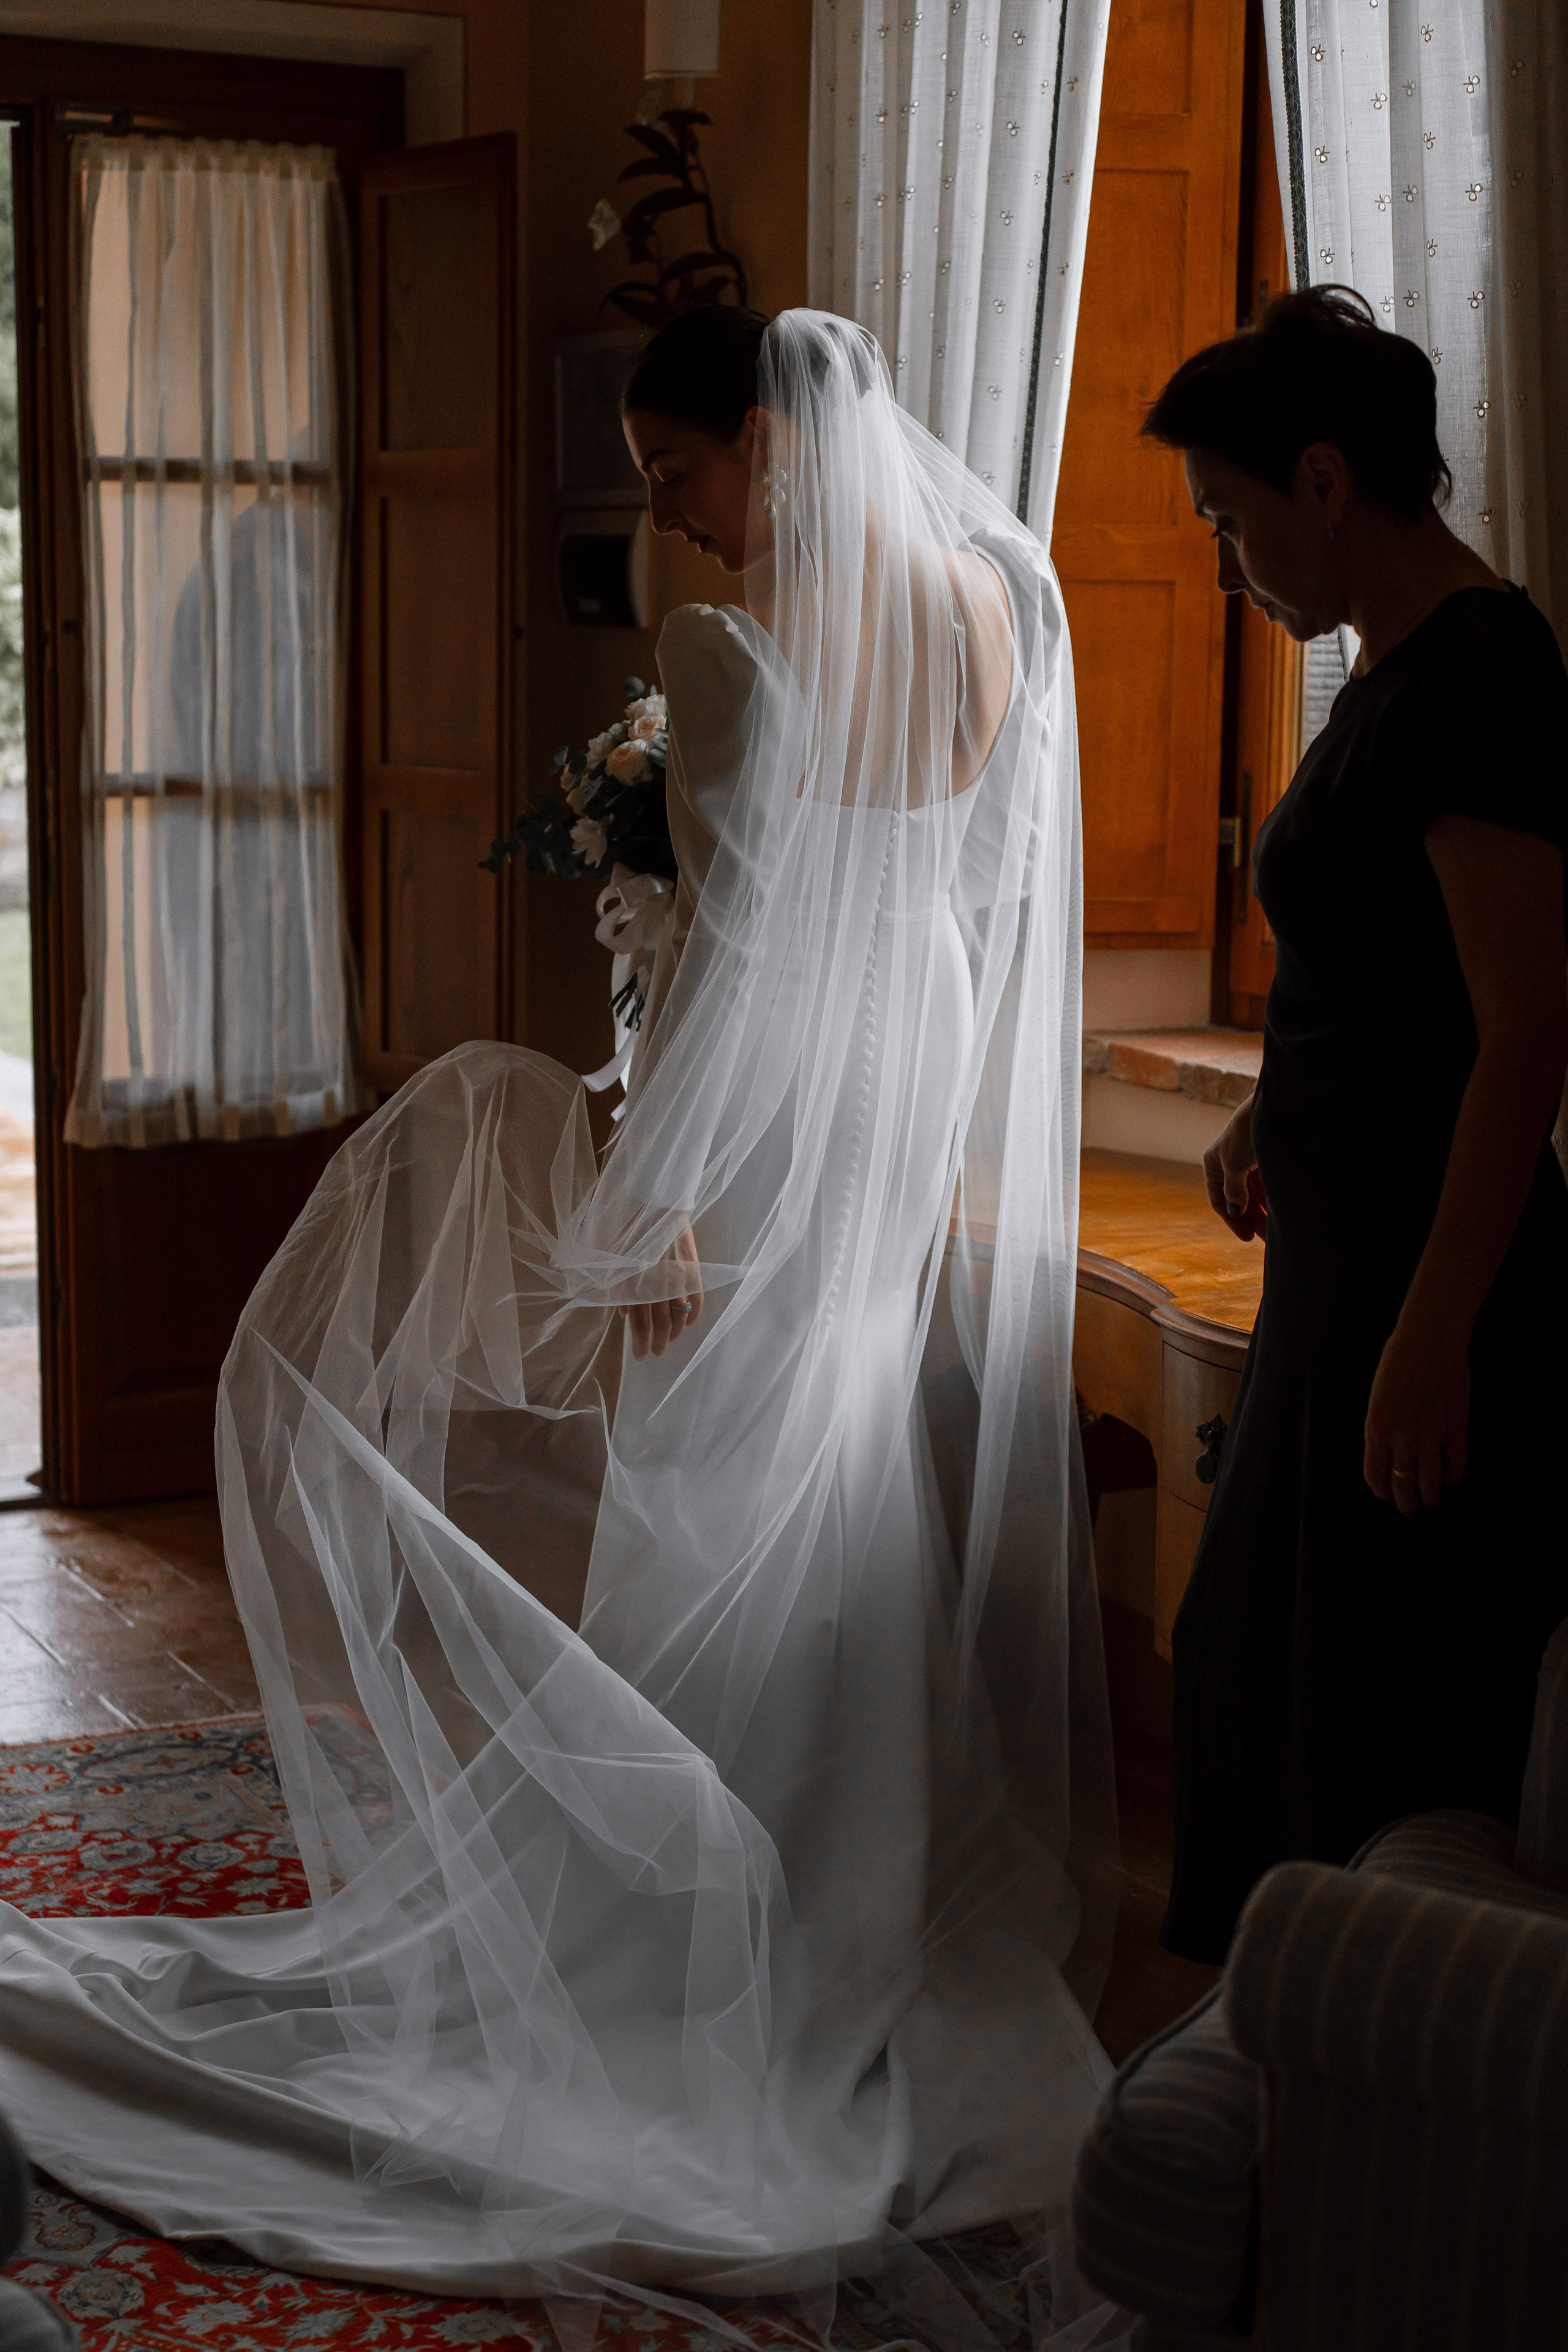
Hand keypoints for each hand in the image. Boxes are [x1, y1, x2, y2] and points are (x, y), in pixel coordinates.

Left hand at [620, 1225, 702, 1360]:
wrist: (654, 1202)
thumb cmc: (627, 1229)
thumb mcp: (614, 1260)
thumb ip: (618, 1289)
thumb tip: (624, 1315)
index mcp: (633, 1283)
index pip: (639, 1323)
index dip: (640, 1343)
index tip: (641, 1357)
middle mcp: (656, 1284)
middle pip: (660, 1323)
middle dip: (658, 1342)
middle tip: (656, 1354)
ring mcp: (676, 1276)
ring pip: (678, 1314)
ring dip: (675, 1332)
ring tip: (671, 1340)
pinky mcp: (691, 1267)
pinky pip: (697, 1297)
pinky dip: (694, 1313)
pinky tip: (689, 1323)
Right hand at [1203, 1095, 1266, 1241]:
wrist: (1273, 1109)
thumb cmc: (1245, 1134)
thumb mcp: (1233, 1166)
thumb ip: (1234, 1191)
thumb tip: (1235, 1211)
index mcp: (1215, 1162)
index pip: (1219, 1199)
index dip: (1232, 1219)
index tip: (1247, 1237)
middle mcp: (1232, 1163)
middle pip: (1240, 1199)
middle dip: (1253, 1219)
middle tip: (1267, 1240)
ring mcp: (1251, 1160)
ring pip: (1257, 1194)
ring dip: (1266, 1212)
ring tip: (1278, 1231)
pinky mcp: (1269, 1158)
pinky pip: (1271, 1185)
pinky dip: (1275, 1200)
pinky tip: (1283, 1214)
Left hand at [1364, 1316, 1469, 1513]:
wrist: (1430, 1338)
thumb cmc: (1399, 1361)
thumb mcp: (1378, 1396)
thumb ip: (1382, 1427)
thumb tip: (1389, 1455)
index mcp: (1376, 1428)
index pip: (1375, 1475)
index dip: (1382, 1490)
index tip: (1387, 1494)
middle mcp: (1401, 1438)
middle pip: (1402, 1486)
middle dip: (1406, 1504)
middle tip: (1411, 1511)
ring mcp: (1431, 1435)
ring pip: (1430, 1483)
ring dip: (1431, 1498)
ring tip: (1432, 1503)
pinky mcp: (1456, 1429)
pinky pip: (1456, 1467)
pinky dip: (1453, 1478)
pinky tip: (1451, 1480)